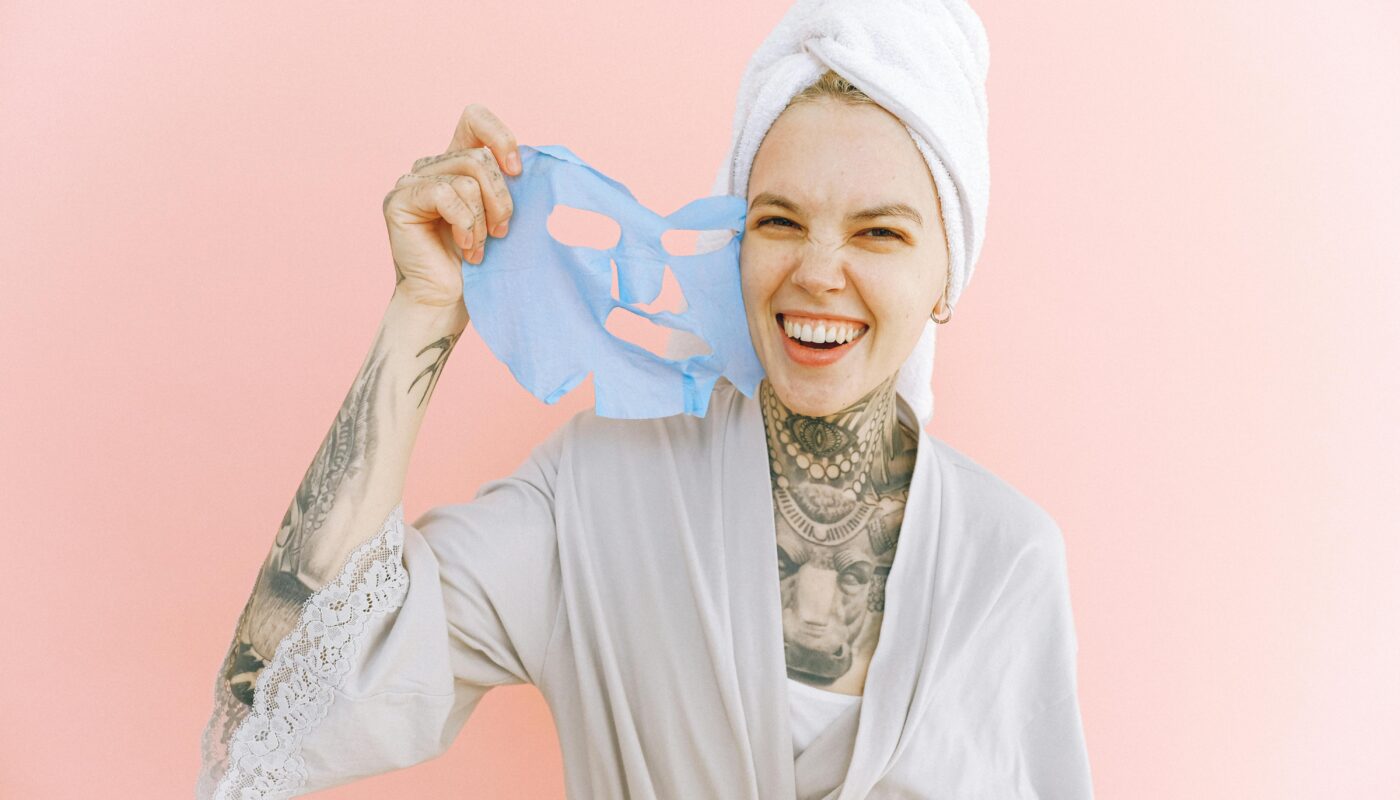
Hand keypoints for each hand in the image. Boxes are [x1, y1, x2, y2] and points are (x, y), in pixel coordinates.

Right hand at [382, 103, 519, 308]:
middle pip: (479, 157)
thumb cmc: (479, 264)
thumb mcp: (501, 214)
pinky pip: (445, 194)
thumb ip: (507, 182)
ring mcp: (411, 182)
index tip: (517, 172)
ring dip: (482, 219)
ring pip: (466, 178)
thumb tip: (527, 159)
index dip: (500, 137)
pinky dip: (464, 224)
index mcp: (456, 162)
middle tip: (500, 233)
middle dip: (501, 198)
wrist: (448, 301)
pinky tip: (465, 247)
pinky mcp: (399, 201)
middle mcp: (431, 166)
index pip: (474, 119)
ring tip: (478, 247)